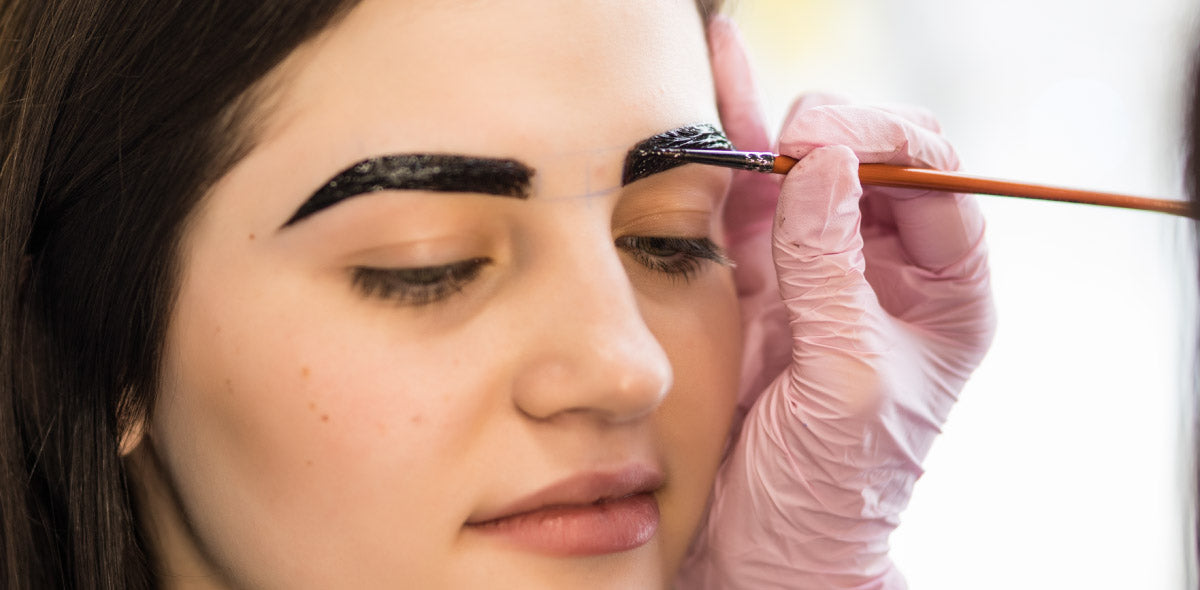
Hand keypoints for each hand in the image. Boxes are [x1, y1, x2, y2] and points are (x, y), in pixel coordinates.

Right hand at [676, 17, 995, 588]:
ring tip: (725, 54)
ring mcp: (817, 268)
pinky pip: (743, 203)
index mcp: (945, 291)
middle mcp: (885, 268)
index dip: (886, 146)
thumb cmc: (835, 487)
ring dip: (768, 119)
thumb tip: (821, 163)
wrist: (772, 546)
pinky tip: (711, 84)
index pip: (936, 181)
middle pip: (870, 157)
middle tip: (786, 136)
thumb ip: (831, 272)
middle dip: (830, 129)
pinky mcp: (755, 281)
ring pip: (801, 168)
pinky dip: (726, 150)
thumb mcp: (846, 379)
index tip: (825, 149)